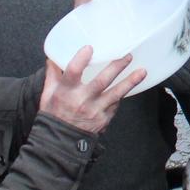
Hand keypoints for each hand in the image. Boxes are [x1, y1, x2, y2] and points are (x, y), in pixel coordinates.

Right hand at [39, 17, 145, 135]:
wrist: (61, 141)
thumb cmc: (54, 114)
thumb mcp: (48, 94)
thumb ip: (53, 74)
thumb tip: (53, 56)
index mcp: (65, 92)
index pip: (73, 72)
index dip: (81, 59)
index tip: (89, 48)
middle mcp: (81, 100)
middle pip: (102, 81)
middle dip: (116, 67)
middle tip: (127, 55)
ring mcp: (94, 110)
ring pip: (115, 94)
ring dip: (130, 82)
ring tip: (142, 71)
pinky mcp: (103, 119)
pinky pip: (116, 103)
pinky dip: (123, 93)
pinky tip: (132, 84)